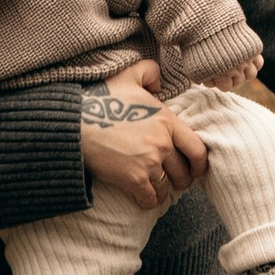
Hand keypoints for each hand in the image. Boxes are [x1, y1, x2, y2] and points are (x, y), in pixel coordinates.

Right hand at [80, 79, 212, 208]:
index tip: (197, 170)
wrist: (73, 121)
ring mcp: (149, 162)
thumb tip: (159, 84)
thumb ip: (150, 72)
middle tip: (175, 181)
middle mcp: (162, 143)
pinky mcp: (132, 179)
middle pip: (184, 172)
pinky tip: (144, 199)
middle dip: (181, 179)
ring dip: (163, 190)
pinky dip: (149, 201)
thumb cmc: (99, 97)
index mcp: (167, 120)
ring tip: (157, 189)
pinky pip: (150, 199)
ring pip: (167, 187)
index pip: (197, 149)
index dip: (200, 164)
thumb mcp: (128, 74)